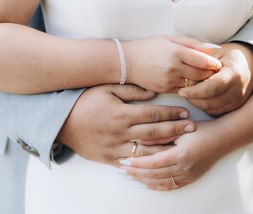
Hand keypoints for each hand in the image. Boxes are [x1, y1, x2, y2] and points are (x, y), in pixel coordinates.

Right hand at [56, 85, 195, 166]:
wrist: (61, 122)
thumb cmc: (84, 102)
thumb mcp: (106, 89)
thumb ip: (131, 90)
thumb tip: (153, 92)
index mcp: (120, 114)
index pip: (153, 114)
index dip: (171, 114)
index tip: (185, 113)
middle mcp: (120, 133)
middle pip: (154, 133)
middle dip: (175, 130)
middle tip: (191, 128)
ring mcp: (115, 148)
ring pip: (147, 150)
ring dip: (167, 147)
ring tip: (182, 143)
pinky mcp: (109, 159)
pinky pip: (133, 162)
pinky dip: (148, 162)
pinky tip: (161, 159)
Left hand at [119, 121, 224, 190]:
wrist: (223, 138)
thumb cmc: (202, 130)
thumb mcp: (181, 129)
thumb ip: (161, 136)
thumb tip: (140, 141)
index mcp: (181, 154)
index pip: (153, 162)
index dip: (137, 163)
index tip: (124, 161)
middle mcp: (184, 168)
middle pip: (154, 175)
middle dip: (136, 173)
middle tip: (121, 170)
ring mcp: (188, 175)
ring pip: (161, 182)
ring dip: (143, 180)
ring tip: (130, 176)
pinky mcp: (191, 178)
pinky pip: (171, 186)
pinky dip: (157, 186)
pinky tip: (147, 183)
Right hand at [123, 36, 221, 92]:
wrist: (127, 62)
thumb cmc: (149, 47)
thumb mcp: (170, 39)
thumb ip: (192, 43)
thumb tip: (211, 49)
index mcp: (177, 52)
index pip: (204, 61)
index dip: (214, 63)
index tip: (217, 64)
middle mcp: (174, 68)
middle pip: (202, 75)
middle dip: (211, 74)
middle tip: (214, 72)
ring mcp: (169, 80)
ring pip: (194, 84)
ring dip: (202, 82)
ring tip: (204, 77)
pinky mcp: (165, 90)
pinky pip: (184, 90)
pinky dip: (190, 87)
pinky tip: (190, 82)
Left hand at [178, 42, 252, 116]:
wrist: (249, 62)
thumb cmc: (228, 55)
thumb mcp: (216, 52)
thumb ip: (201, 64)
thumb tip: (188, 80)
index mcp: (234, 73)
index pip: (212, 87)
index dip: (195, 91)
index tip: (182, 91)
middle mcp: (239, 89)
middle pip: (211, 101)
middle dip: (193, 99)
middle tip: (183, 92)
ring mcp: (239, 100)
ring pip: (212, 109)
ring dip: (198, 103)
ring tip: (190, 94)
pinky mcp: (236, 106)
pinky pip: (216, 112)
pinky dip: (205, 107)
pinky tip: (200, 98)